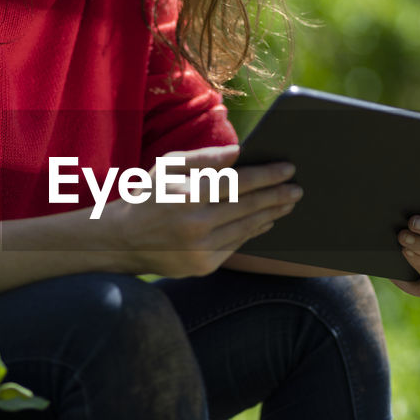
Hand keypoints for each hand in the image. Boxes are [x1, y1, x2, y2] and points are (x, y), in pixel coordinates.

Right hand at [105, 144, 302, 277]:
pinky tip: (266, 220)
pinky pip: (237, 245)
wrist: (122, 241)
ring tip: (288, 203)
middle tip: (298, 188)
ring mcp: (200, 249)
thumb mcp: (168, 167)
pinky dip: (254, 231)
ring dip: (272, 214)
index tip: (288, 168)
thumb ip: (205, 158)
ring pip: (247, 227)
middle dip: (277, 195)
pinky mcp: (203, 266)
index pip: (238, 182)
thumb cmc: (149, 196)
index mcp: (186, 195)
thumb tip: (240, 152)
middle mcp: (195, 224)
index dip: (267, 175)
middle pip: (248, 206)